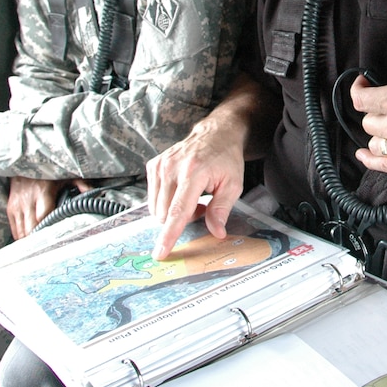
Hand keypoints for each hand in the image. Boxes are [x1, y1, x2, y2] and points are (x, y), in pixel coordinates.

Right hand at [6, 176, 91, 238]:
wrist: (24, 161)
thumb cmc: (49, 170)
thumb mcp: (66, 175)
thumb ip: (81, 185)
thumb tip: (98, 194)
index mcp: (43, 193)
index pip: (43, 217)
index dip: (49, 229)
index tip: (58, 237)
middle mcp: (28, 201)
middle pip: (31, 229)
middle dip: (39, 239)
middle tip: (50, 246)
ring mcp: (17, 205)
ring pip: (21, 232)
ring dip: (30, 240)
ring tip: (40, 245)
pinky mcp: (10, 208)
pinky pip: (15, 229)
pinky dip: (22, 236)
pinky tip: (31, 239)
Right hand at [147, 118, 245, 260]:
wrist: (215, 134)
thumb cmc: (226, 160)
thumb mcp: (233, 185)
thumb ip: (221, 210)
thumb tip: (216, 233)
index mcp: (193, 173)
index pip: (178, 211)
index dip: (169, 235)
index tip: (160, 253)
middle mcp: (172, 168)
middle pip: (165, 214)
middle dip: (182, 219)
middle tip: (201, 206)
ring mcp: (160, 165)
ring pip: (157, 209)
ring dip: (174, 211)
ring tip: (192, 197)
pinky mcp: (153, 165)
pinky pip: (153, 198)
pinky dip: (167, 201)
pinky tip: (181, 190)